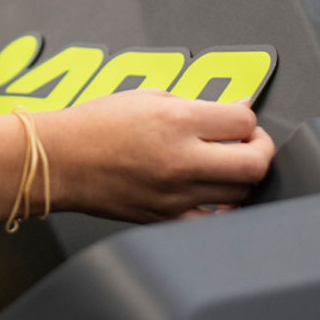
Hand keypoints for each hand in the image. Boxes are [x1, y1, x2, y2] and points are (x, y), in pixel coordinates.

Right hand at [43, 91, 274, 222]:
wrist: (59, 159)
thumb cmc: (95, 125)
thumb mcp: (148, 97)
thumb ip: (196, 103)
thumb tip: (236, 109)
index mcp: (177, 120)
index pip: (244, 120)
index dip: (247, 117)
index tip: (239, 119)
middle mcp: (181, 159)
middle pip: (255, 162)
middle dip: (260, 149)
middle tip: (249, 144)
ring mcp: (175, 193)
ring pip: (240, 193)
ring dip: (242, 178)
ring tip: (226, 167)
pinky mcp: (165, 217)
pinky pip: (213, 222)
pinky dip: (223, 211)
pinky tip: (215, 198)